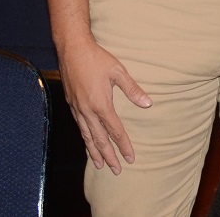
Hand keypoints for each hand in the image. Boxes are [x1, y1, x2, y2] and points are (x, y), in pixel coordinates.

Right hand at [59, 37, 151, 173]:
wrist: (72, 49)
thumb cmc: (97, 58)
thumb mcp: (118, 71)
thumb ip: (132, 90)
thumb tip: (147, 104)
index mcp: (101, 104)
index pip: (114, 131)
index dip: (123, 145)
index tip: (130, 158)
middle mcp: (87, 110)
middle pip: (99, 139)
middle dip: (108, 156)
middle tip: (116, 170)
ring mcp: (77, 108)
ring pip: (86, 136)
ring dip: (94, 151)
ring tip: (100, 165)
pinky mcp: (71, 104)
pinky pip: (79, 127)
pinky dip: (85, 138)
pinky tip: (88, 141)